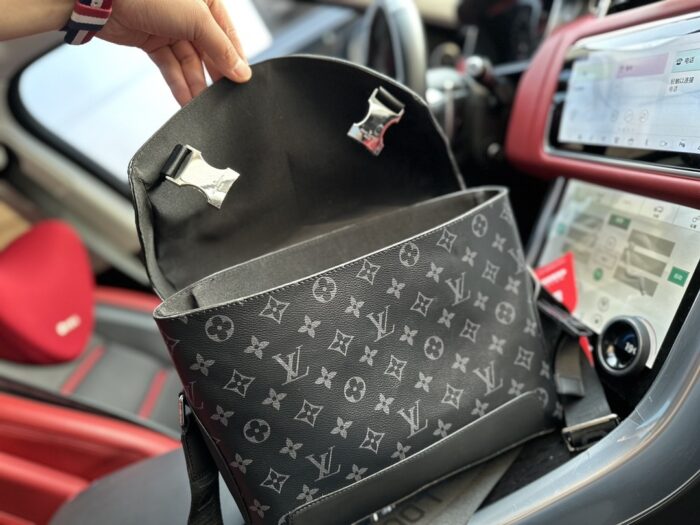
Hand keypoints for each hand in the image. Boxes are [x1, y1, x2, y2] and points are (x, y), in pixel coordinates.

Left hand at [98, 0, 251, 104]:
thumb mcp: (197, 19)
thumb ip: (221, 48)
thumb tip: (242, 72)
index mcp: (206, 0)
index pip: (228, 34)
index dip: (235, 59)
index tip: (242, 82)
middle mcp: (189, 13)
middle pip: (208, 50)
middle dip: (214, 74)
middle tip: (223, 96)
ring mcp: (169, 27)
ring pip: (189, 61)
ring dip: (195, 83)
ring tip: (202, 104)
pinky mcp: (151, 40)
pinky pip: (170, 65)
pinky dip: (178, 83)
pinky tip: (186, 99)